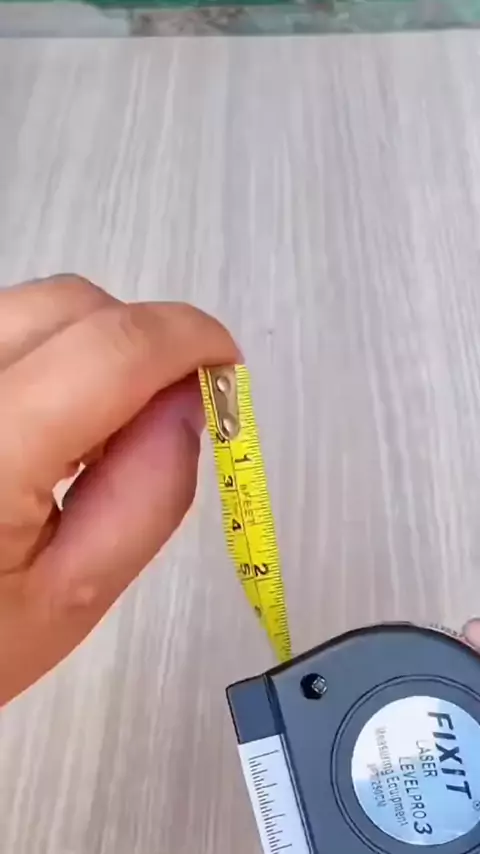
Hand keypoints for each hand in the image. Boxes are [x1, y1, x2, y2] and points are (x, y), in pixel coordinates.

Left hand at [0, 275, 237, 705]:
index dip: (187, 338)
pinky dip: (44, 352)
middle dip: (140, 339)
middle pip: (67, 306)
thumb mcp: (73, 598)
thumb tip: (192, 404)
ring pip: (28, 306)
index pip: (110, 349)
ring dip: (88, 345)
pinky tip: (41, 420)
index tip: (225, 364)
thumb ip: (149, 496)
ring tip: (91, 431)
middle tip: (164, 409)